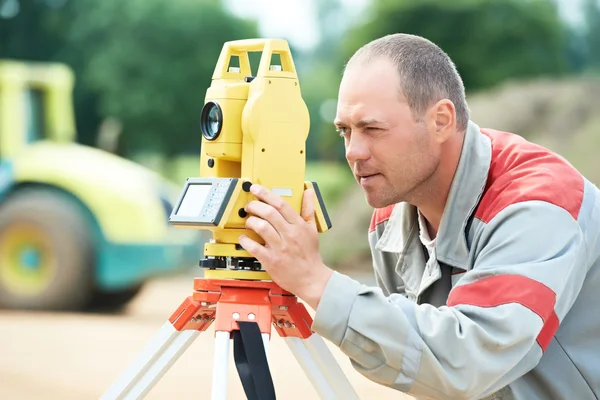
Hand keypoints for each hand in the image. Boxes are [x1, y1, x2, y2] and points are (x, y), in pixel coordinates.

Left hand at [238, 184, 332, 309]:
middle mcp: (289, 235)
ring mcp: (280, 248)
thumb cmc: (310, 255)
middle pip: (269, 213)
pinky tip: (243, 238)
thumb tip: (308, 192)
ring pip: (261, 227)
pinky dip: (246, 241)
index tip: (256, 189)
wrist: (311, 279)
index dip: (266, 194)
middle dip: (255, 206)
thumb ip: (308, 209)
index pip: (281, 204)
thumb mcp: (312, 230)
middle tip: (249, 206)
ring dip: (251, 221)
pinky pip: (255, 248)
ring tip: (248, 221)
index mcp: (299, 226)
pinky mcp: (271, 261)